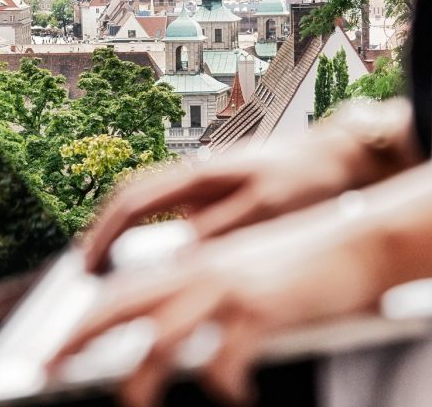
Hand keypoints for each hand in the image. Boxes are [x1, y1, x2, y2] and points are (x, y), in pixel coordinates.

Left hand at [51, 228, 384, 406]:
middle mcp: (201, 269)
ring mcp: (228, 287)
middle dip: (79, 339)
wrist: (361, 238)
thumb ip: (209, 295)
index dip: (83, 318)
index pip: (123, 290)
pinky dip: (223, 384)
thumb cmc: (306, 261)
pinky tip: (235, 397)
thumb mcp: (248, 272)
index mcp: (195, 261)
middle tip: (47, 369)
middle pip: (123, 305)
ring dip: (140, 381)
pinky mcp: (260, 308)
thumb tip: (176, 329)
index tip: (55, 346)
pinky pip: (226, 360)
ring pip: (161, 339)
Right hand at [83, 100, 416, 272]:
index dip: (102, 236)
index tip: (86, 267)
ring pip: (152, 213)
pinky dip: (158, 245)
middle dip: (103, 238)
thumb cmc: (310, 178)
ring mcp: (207, 187)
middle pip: (131, 204)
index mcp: (199, 174)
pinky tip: (162, 271)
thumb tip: (174, 258)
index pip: (132, 202)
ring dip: (127, 242)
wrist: (346, 155)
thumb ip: (217, 231)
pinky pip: (176, 221)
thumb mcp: (265, 210)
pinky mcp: (223, 198)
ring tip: (112, 277)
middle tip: (85, 275)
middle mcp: (195, 177)